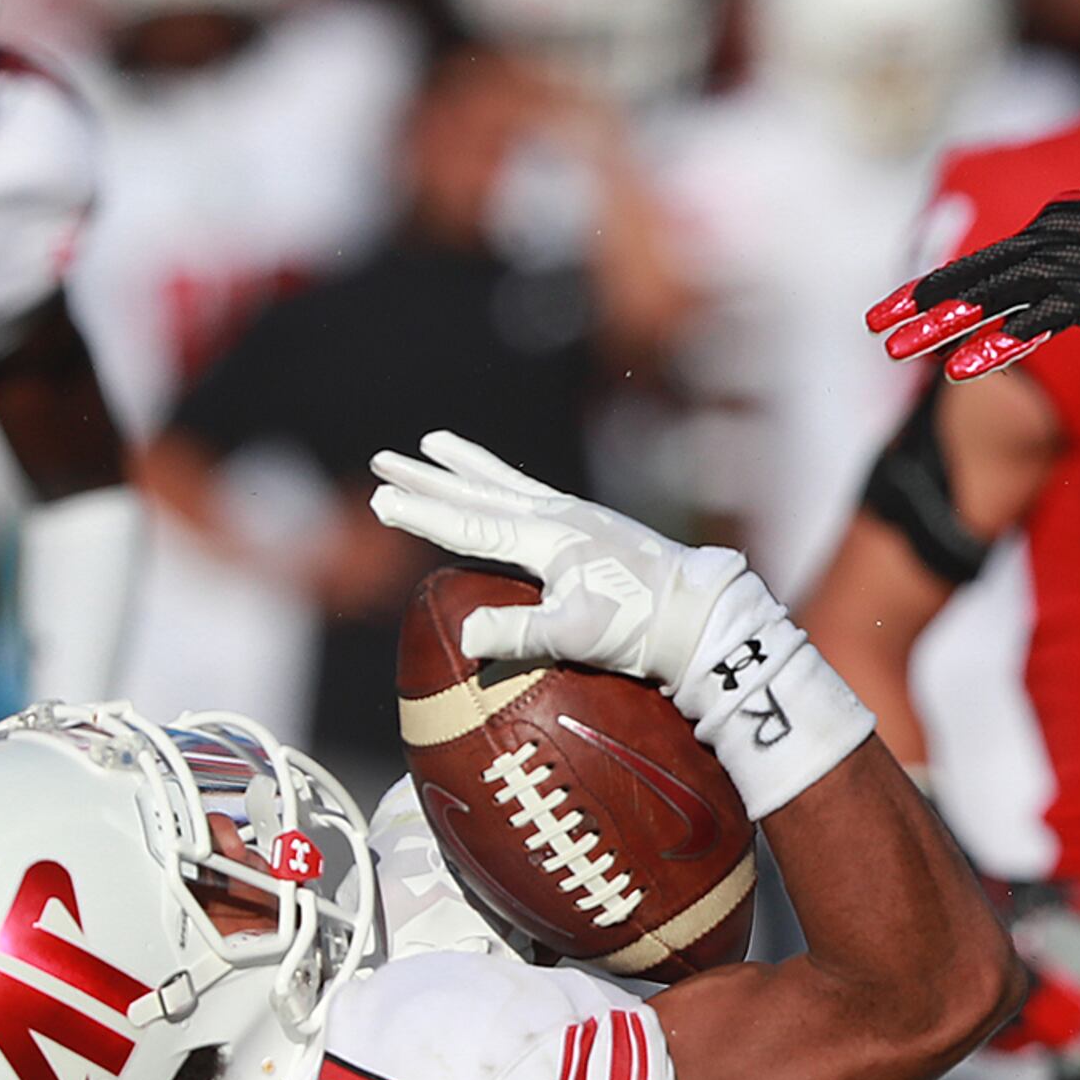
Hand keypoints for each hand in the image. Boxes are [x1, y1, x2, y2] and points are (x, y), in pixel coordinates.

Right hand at [366, 429, 755, 708]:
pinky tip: (500, 482)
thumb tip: (463, 635)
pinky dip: (504, 480)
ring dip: (466, 467)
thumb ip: (519, 634)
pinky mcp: (591, 526)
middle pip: (479, 492)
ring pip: (506, 484)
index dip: (422, 512)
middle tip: (382, 459)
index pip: (469, 522)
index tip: (381, 498)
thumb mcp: (577, 637)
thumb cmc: (641, 629)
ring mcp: (576, 517)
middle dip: (429, 478)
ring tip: (432, 442)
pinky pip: (533, 492)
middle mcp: (557, 517)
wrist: (699, 614)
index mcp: (547, 538)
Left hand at [869, 185, 1079, 384]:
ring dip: (938, 328)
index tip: (907, 308)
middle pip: (974, 278)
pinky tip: (956, 369)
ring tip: (891, 351)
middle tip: (873, 326)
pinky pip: (1031, 325)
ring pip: (988, 299)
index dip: (947, 289)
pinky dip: (992, 347)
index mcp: (1063, 235)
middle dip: (920, 304)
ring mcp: (1070, 266)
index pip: (991, 266)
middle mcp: (1056, 242)